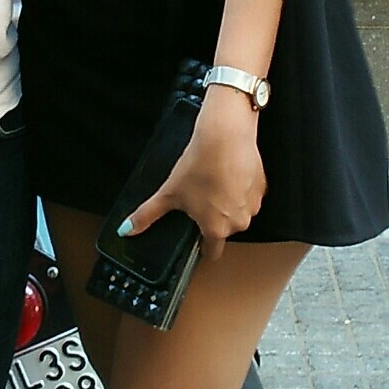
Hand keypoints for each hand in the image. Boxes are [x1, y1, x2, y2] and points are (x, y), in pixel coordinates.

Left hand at [120, 87, 266, 261]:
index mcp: (216, 229)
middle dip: (213, 217)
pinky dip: (240, 188)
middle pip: (224, 229)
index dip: (203, 247)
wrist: (224, 136)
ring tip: (214, 182)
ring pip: (238, 212)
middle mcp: (238, 223)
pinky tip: (228, 174)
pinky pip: (249, 195)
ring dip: (228, 202)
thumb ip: (148, 215)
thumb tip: (126, 230)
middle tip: (200, 197)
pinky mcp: (262, 188)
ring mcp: (253, 206)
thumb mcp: (168, 192)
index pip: (213, 252)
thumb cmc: (199, 165)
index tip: (197, 238)